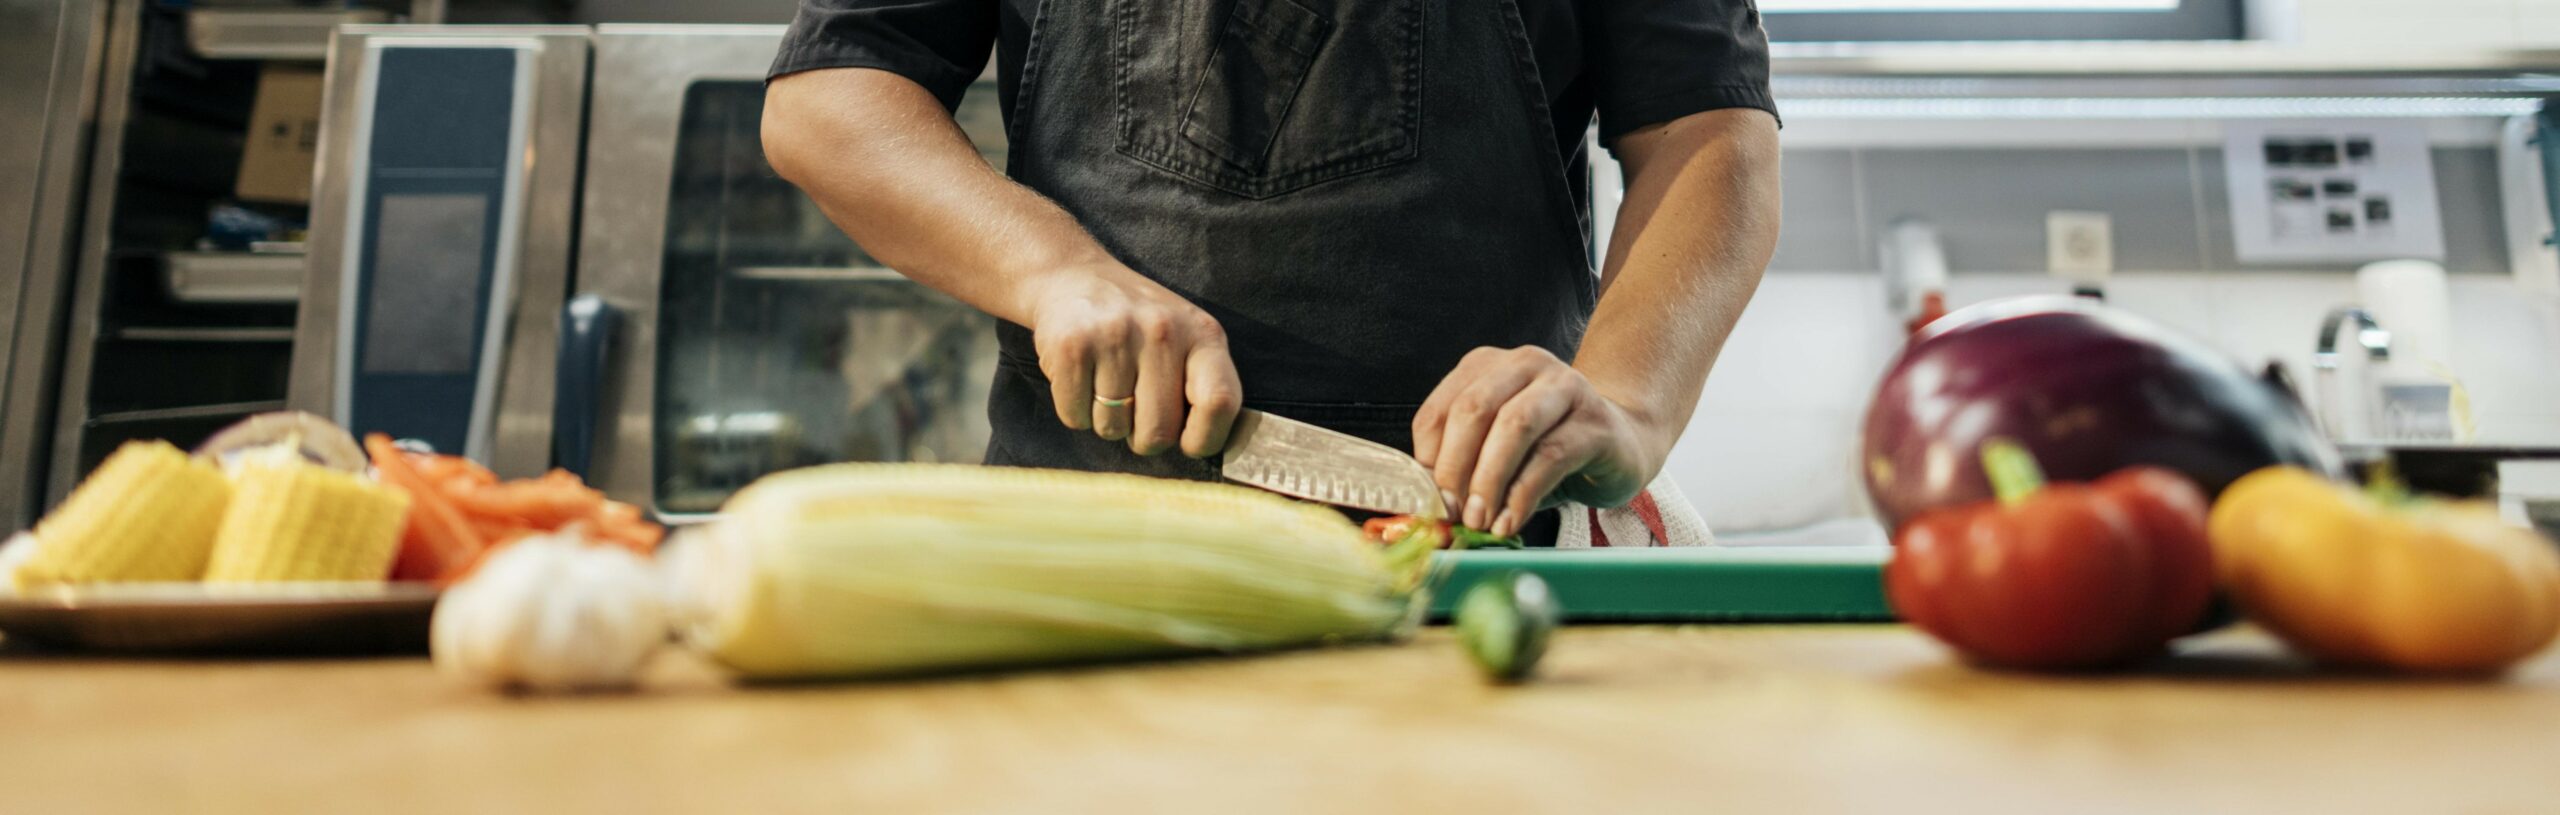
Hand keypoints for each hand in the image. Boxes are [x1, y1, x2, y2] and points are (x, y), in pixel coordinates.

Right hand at [1025, 264, 1242, 456]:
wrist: (1073, 276)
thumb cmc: (1139, 324)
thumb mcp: (1186, 338)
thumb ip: (1204, 385)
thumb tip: (1207, 447)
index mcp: (1202, 333)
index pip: (1219, 402)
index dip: (1205, 438)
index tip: (1188, 443)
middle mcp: (1162, 330)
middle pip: (1159, 432)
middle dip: (1144, 437)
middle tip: (1136, 411)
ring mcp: (1114, 335)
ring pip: (1113, 429)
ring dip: (1107, 421)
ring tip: (1106, 383)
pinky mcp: (1072, 346)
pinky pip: (1075, 417)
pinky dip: (1075, 411)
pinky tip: (1081, 379)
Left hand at [1412, 346, 1660, 536]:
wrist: (1623, 443)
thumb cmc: (1548, 449)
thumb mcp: (1497, 452)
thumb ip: (1464, 467)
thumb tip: (1431, 507)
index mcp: (1488, 367)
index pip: (1440, 410)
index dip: (1428, 460)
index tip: (1430, 502)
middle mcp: (1526, 365)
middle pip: (1474, 409)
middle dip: (1455, 468)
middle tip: (1452, 514)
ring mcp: (1566, 386)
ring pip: (1515, 425)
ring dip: (1489, 479)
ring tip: (1480, 520)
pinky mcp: (1596, 420)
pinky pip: (1551, 456)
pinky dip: (1523, 494)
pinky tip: (1511, 521)